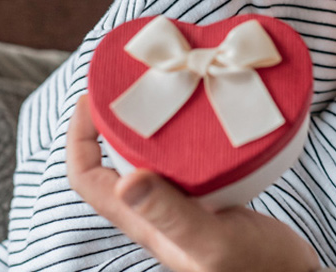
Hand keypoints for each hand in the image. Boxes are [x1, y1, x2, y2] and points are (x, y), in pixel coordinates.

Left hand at [66, 99, 322, 271]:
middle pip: (110, 161)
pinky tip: (203, 119)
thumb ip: (171, 214)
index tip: (94, 97)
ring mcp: (181, 207)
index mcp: (144, 224)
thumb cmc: (256, 269)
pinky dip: (182, 135)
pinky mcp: (208, 200)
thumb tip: (125, 183)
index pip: (86, 177)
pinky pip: (181, 161)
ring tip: (164, 91)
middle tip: (130, 83)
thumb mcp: (213, 241)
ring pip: (146, 159)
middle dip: (111, 119)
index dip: (79, 136)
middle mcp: (155, 214)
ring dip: (146, 125)